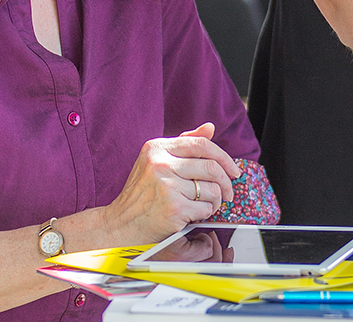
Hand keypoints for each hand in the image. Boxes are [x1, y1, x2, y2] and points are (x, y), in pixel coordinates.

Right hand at [88, 122, 240, 247]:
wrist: (119, 224)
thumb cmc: (141, 193)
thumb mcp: (156, 161)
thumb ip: (183, 144)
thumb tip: (210, 127)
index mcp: (156, 147)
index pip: (201, 144)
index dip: (223, 156)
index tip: (233, 170)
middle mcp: (160, 163)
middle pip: (211, 167)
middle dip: (226, 182)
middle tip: (229, 192)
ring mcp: (166, 186)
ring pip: (211, 189)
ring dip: (215, 200)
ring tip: (206, 205)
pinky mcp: (173, 208)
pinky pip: (205, 208)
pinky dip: (206, 213)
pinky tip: (195, 215)